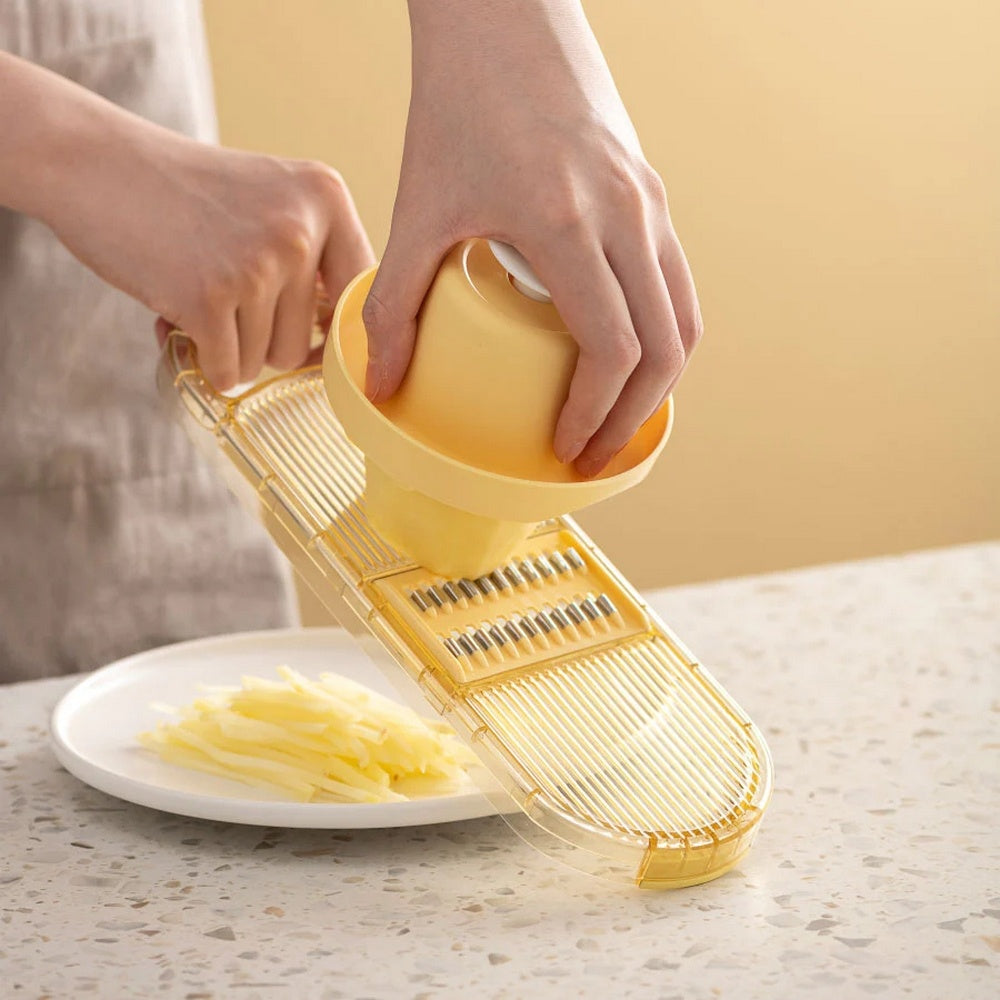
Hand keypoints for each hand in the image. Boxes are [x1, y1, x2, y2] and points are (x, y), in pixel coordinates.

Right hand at [50, 133, 372, 389]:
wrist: (94, 162)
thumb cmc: (186, 194)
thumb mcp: (272, 200)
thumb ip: (318, 259)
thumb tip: (350, 349)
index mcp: (326, 196)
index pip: (363, 294)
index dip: (337, 332)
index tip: (313, 344)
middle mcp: (301, 228)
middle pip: (308, 341)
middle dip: (265, 341)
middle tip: (225, 304)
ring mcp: (257, 264)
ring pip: (268, 361)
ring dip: (232, 350)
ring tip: (199, 298)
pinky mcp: (208, 298)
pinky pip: (228, 370)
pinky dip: (204, 361)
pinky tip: (180, 322)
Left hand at [363, 0, 701, 475]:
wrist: (505, 15)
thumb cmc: (458, 103)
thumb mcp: (418, 206)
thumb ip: (393, 299)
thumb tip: (381, 381)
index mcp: (569, 223)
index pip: (612, 349)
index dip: (596, 414)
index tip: (566, 447)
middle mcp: (627, 215)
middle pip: (666, 349)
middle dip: (633, 417)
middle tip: (592, 454)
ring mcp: (650, 201)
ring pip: (685, 318)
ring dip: (658, 382)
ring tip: (614, 419)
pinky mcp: (653, 191)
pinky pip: (677, 283)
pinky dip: (661, 335)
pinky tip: (623, 356)